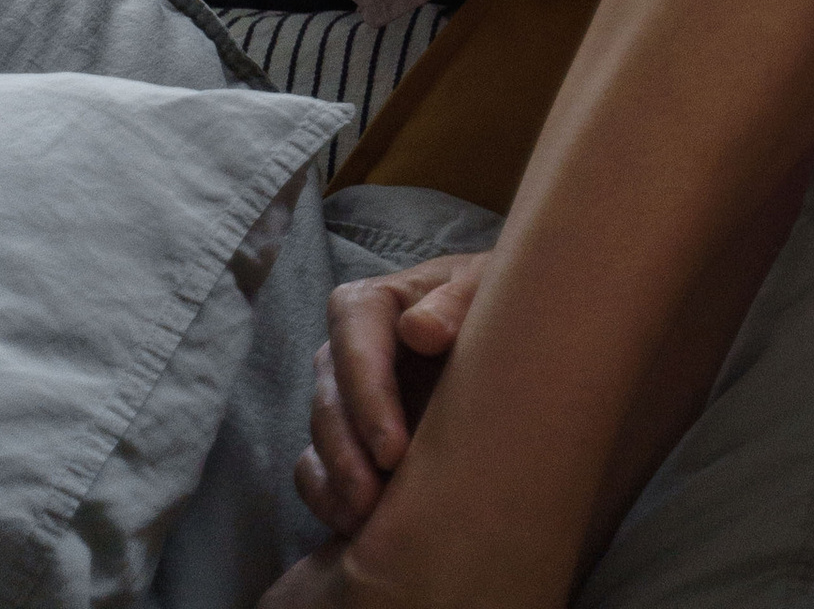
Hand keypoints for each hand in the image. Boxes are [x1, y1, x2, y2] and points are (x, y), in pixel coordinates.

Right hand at [292, 251, 486, 533]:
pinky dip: (327, 499)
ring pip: (320, 441)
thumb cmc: (488, 306)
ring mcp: (341, 398)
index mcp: (372, 304)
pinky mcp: (343, 441)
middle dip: (349, 455)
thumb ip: (456, 300)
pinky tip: (356, 526)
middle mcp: (344, 351)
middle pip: (330, 401)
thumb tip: (418, 330)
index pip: (353, 344)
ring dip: (340, 483)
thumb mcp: (485, 288)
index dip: (368, 399)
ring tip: (369, 521)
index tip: (393, 451)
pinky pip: (314, 472)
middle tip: (375, 500)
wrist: (499, 342)